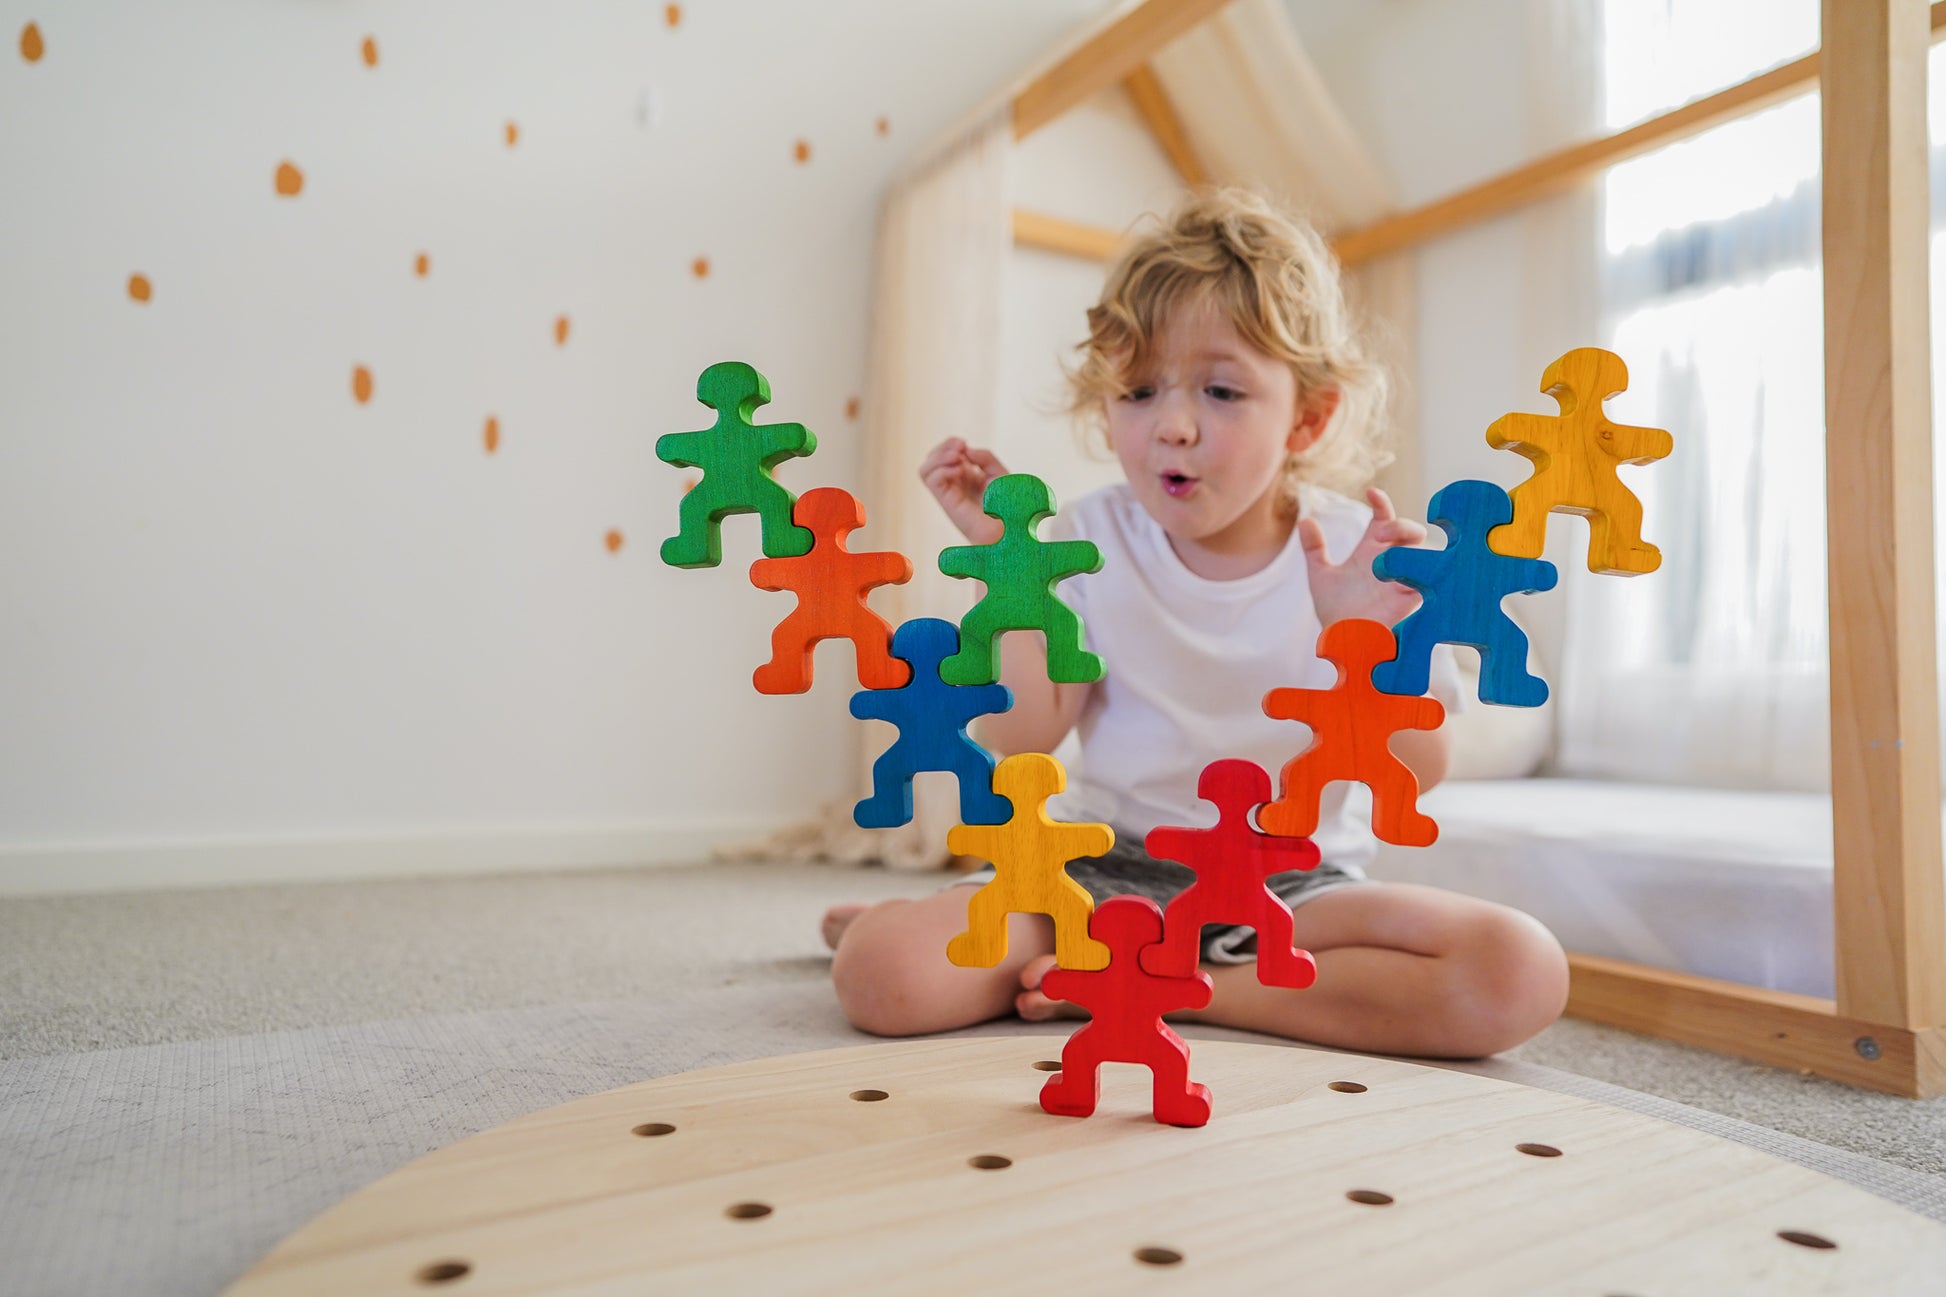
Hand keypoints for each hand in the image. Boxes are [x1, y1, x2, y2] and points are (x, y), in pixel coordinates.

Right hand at [919, 438, 1007, 543]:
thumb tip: (965, 450)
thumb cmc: (1007, 505)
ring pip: (925, 470)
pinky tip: (960, 471)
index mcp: (964, 476)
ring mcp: (948, 494)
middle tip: (961, 447)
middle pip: (931, 459)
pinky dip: (943, 469)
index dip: (950, 443)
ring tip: (958, 458)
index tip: (965, 444)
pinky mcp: (947, 503)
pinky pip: (931, 481)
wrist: (1009, 527)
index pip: (944, 453)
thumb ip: (984, 457)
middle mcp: (953, 484)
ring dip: (938, 457)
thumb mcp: (998, 472)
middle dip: (943, 447)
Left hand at [1299, 487, 1426, 627]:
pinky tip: (1407, 569)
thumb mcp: (1321, 577)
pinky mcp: (1411, 601)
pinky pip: (1428, 581)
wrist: (1343, 643)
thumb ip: (1315, 549)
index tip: (1371, 491)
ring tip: (1390, 552)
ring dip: (1413, 546)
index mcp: (1372, 553)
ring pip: (1425, 553)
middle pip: (1411, 532)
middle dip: (1403, 525)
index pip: (1384, 519)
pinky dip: (1423, 571)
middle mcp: (1391, 563)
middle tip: (1384, 531)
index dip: (1381, 503)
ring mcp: (1403, 580)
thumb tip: (1304, 520)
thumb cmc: (1336, 612)